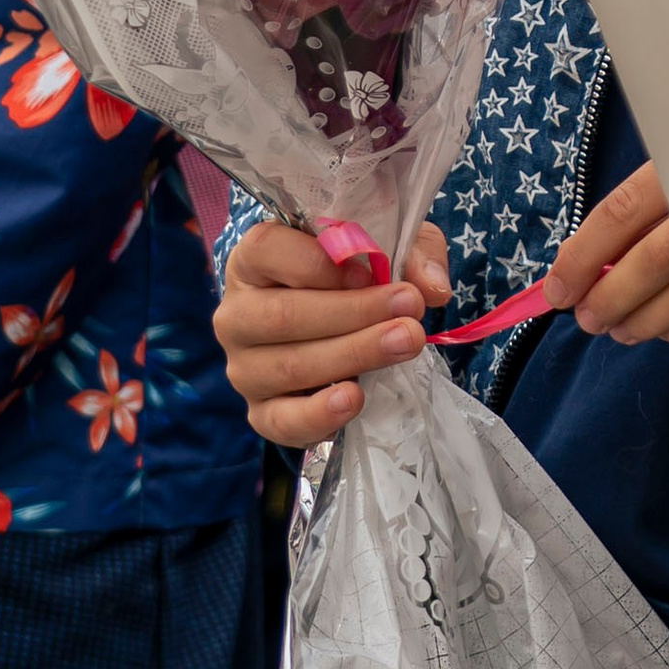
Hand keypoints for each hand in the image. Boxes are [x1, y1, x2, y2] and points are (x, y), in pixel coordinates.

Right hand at [214, 220, 450, 444]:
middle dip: (353, 313)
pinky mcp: (260, 412)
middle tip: (409, 309)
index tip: (370, 270)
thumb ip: (412, 254)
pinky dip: (318, 414)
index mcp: (253, 260)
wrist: (343, 327)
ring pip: (290, 366)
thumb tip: (431, 287)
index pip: (267, 249)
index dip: (319, 262)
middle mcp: (237, 313)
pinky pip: (281, 421)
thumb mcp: (387, 247)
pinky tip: (354, 398)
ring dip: (353, 355)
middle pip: (283, 315)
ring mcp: (243, 367)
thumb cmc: (355, 275)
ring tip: (405, 343)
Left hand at [545, 158, 668, 346]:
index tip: (556, 291)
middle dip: (609, 297)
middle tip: (587, 319)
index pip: (618, 215)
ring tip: (617, 329)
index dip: (580, 258)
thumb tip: (587, 261)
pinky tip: (664, 331)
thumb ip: (644, 204)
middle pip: (649, 262)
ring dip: (642, 321)